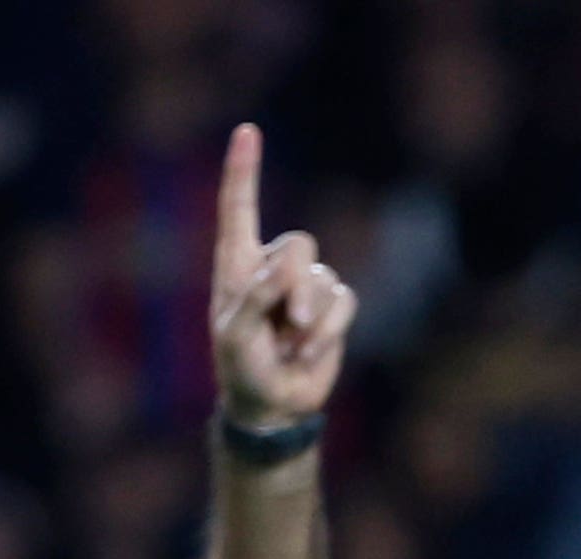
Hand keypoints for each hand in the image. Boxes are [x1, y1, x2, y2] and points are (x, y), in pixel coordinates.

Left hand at [210, 124, 356, 426]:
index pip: (238, 207)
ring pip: (324, 278)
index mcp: (236, 263)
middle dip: (298, 283)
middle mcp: (271, 267)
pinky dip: (329, 331)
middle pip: (300, 244)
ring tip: (292, 347)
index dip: (243, 170)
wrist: (273, 406)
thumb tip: (288, 271)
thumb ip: (256, 297)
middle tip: (289, 322)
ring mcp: (304, 287)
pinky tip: (308, 352)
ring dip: (312, 320)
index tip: (247, 130)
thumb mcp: (235, 335)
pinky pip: (345, 301)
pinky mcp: (332, 310)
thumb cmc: (241, 368)